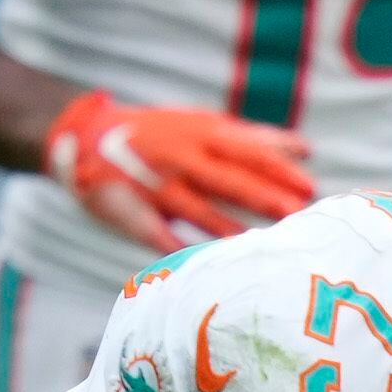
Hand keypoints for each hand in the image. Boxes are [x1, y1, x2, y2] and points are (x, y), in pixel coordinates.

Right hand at [43, 90, 313, 247]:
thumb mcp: (205, 126)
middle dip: (260, 197)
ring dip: (226, 229)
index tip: (308, 186)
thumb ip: (253, 139)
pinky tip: (203, 264)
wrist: (83, 136)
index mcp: (199, 133)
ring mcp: (151, 183)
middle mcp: (177, 155)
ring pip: (194, 209)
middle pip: (225, 179)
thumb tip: (306, 151)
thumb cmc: (163, 135)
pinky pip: (157, 233)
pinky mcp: (129, 209)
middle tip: (295, 214)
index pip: (245, 149)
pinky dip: (178, 248)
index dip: (276, 168)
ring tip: (257, 247)